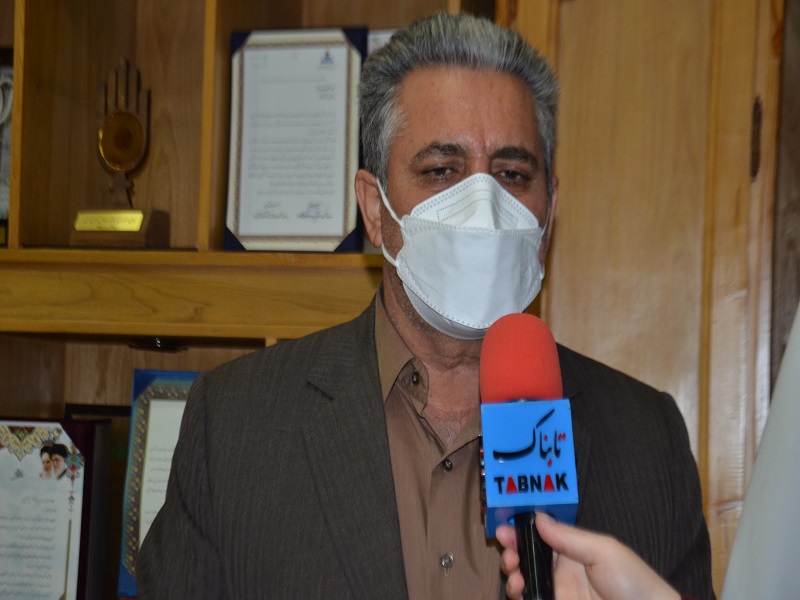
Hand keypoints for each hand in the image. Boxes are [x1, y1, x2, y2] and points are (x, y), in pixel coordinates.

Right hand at [497, 513, 680, 599]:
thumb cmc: (633, 582)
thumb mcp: (605, 551)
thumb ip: (570, 537)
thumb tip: (539, 518)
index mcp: (574, 550)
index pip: (541, 536)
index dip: (521, 531)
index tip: (504, 528)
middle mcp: (562, 570)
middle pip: (527, 557)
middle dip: (512, 552)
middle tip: (508, 552)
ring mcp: (558, 592)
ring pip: (524, 580)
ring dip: (513, 573)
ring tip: (514, 573)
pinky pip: (530, 599)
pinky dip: (519, 593)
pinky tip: (519, 589)